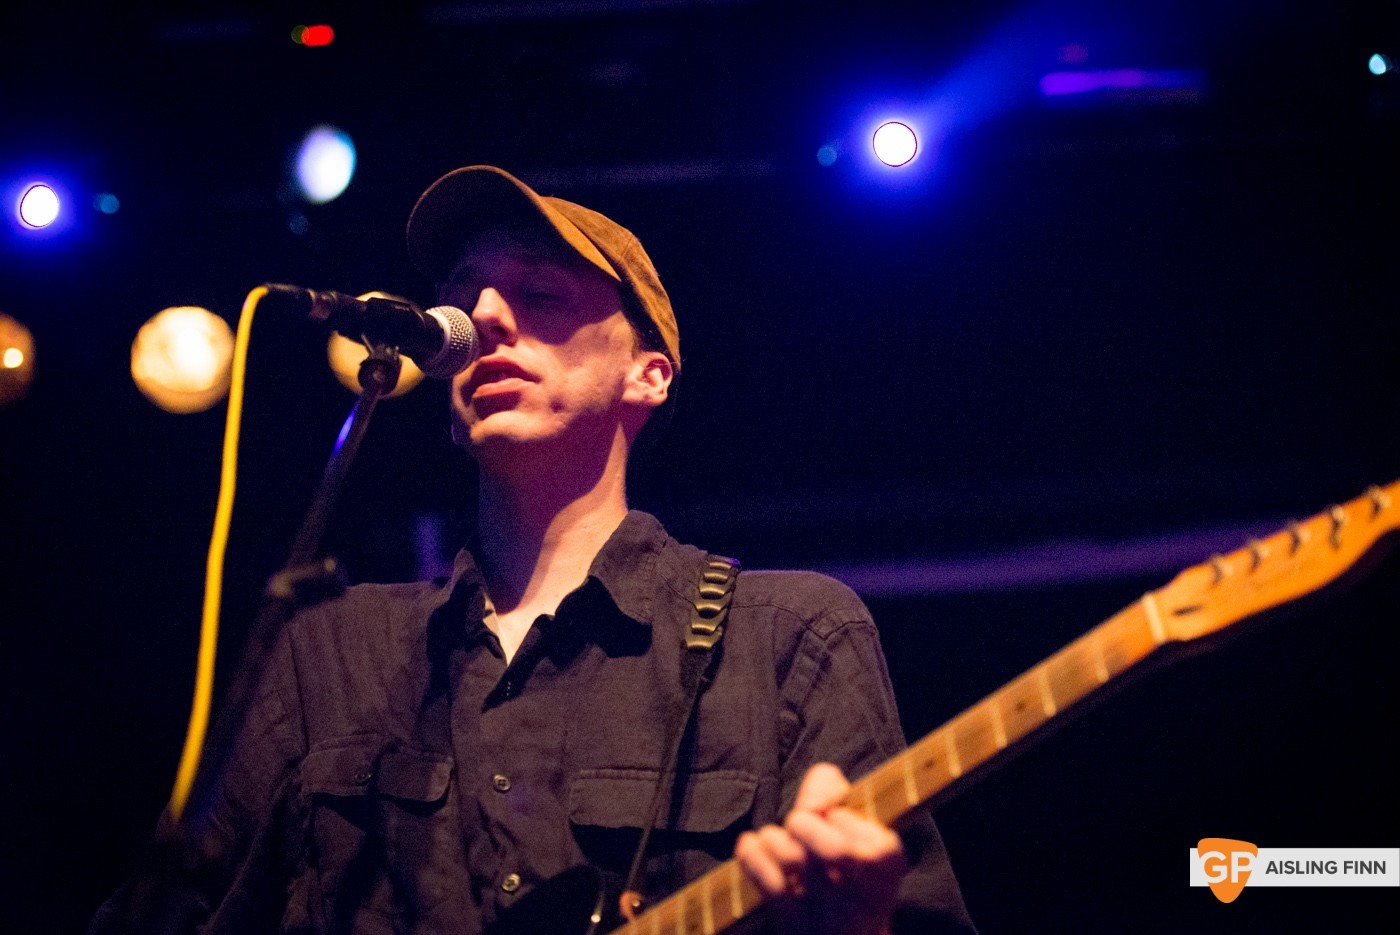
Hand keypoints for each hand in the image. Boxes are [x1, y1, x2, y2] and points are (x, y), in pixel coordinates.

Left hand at [734, 762, 906, 934]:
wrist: (842, 930)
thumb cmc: (842, 864)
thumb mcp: (850, 823)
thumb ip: (831, 789)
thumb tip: (811, 801)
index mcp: (889, 867)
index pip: (874, 842)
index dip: (843, 818)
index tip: (832, 816)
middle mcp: (867, 897)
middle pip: (835, 852)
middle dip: (804, 824)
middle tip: (797, 823)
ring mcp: (832, 917)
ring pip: (795, 863)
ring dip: (774, 839)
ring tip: (773, 839)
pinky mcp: (797, 927)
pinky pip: (771, 886)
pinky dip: (753, 857)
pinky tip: (751, 846)